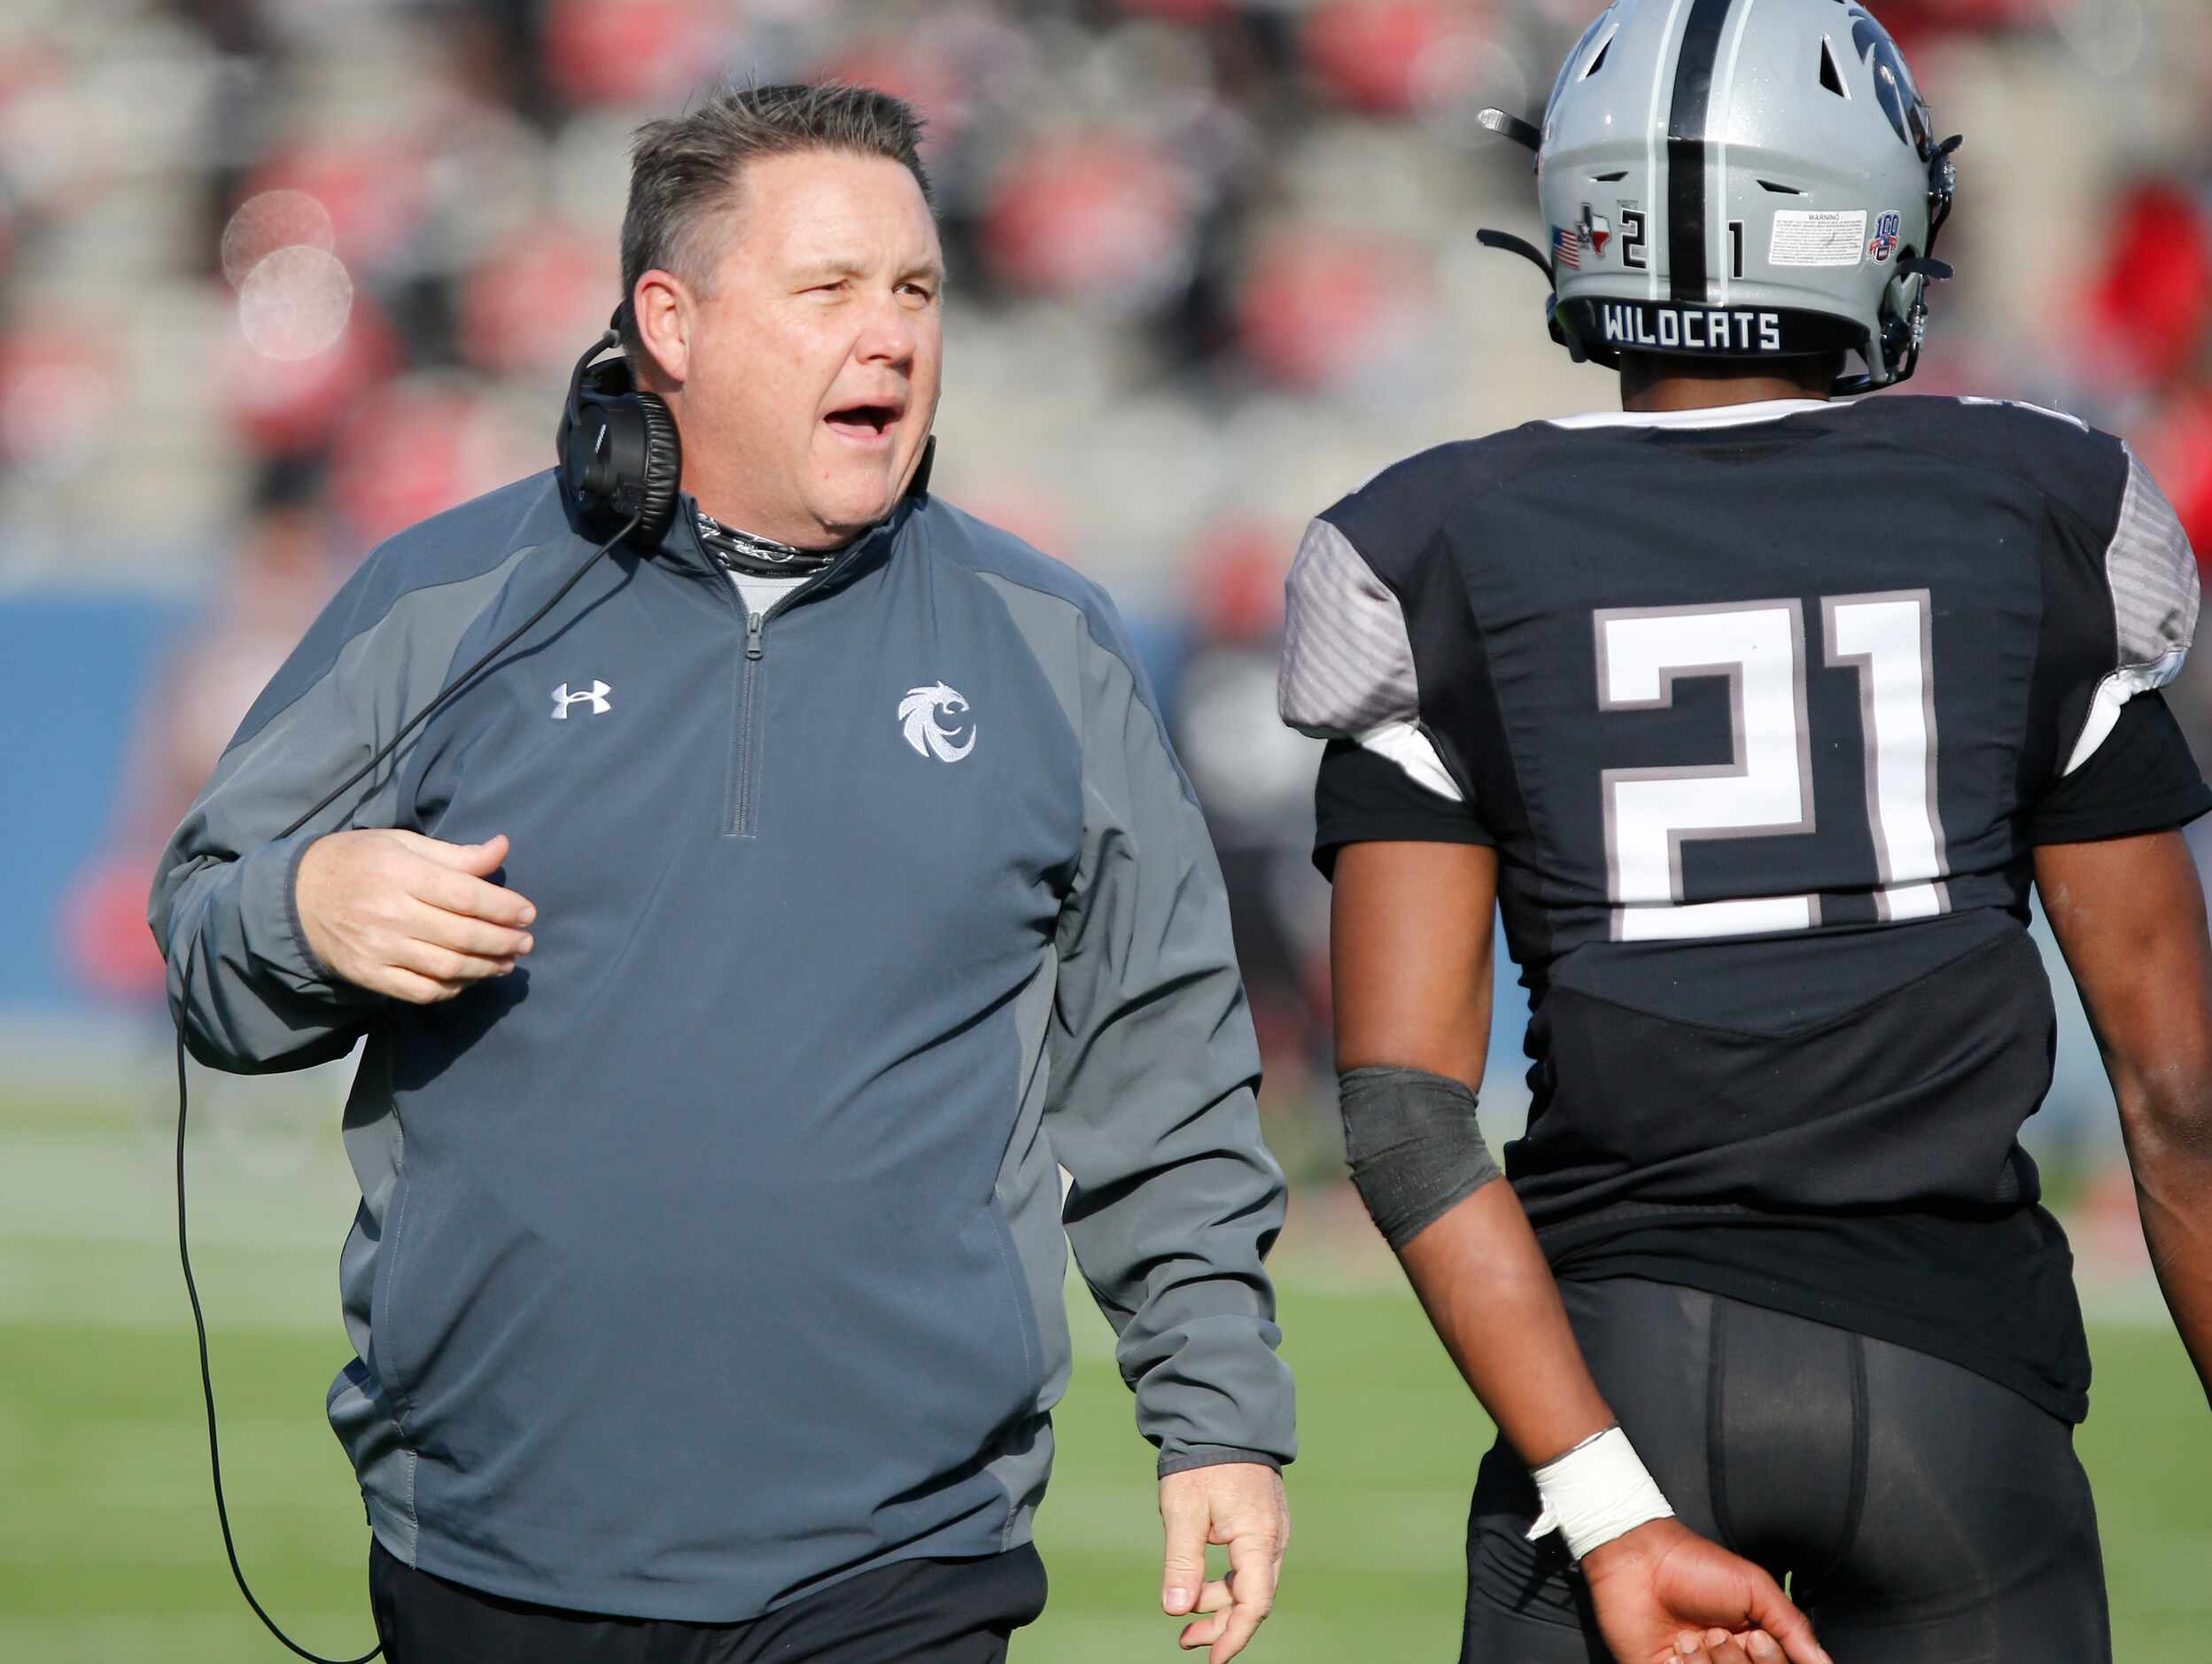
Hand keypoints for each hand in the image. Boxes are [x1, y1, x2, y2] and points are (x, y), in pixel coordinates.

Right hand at [295, 830, 535, 1003]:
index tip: (528, 913)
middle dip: (503, 941)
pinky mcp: (369, 974)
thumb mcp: (402, 844)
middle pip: (462, 934)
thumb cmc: (359, 862)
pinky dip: (452, 989)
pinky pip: (421, 991)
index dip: (503, 907)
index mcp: (400, 873)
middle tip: (526, 942)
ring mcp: (379, 948)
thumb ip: (454, 854)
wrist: (297, 897)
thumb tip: (502, 848)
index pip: (464, 894)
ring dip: (486, 968)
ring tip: (507, 962)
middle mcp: (391, 912)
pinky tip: (469, 979)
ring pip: (447, 967)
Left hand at [1158, 1462, 1286, 1661]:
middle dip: (1221, 1624)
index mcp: (1259, 1539)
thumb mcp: (1184, 1511)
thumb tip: (1176, 1609)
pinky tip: (1201, 1584)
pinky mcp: (1262, 1522)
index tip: (1213, 1659)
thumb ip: (1182, 1563)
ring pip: (1250, 1582)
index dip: (1233, 1636)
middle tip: (1185, 1639)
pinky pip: (1248, 1564)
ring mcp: (1271, 1530)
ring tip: (1184, 1611)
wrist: (1223, 1417)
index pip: (1254, 1604)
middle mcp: (1273, 1539)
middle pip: (1253, 1599)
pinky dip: (1226, 1581)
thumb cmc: (1204, 1461)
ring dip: (1220, 1602)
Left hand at [1582, 1518, 1830, 1663]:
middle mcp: (1727, 1662)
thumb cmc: (1696, 1565)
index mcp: (1753, 1645)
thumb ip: (1792, 1627)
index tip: (1756, 1638)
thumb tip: (1825, 1663)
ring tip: (1689, 1638)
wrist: (1640, 1558)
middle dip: (1735, 1663)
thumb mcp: (1755, 1588)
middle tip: (1716, 1633)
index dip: (1770, 1662)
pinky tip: (1672, 1651)